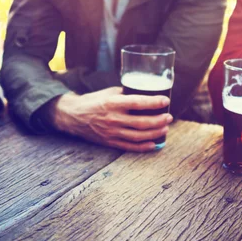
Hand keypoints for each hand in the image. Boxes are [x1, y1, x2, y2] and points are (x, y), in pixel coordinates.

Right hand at [50, 87, 172, 151]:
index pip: (137, 102)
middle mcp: (113, 118)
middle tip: (169, 117)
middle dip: (159, 120)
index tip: (166, 101)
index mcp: (112, 103)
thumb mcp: (106, 93)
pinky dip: (144, 147)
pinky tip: (154, 144)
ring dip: (155, 133)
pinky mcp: (109, 141)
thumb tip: (142, 93)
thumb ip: (123, 94)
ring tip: (165, 129)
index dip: (154, 102)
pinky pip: (130, 146)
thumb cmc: (91, 102)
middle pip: (142, 122)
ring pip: (139, 136)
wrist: (72, 116)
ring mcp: (111, 132)